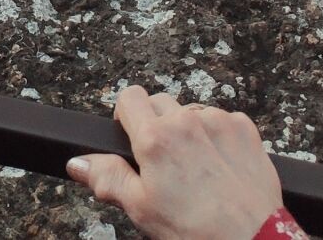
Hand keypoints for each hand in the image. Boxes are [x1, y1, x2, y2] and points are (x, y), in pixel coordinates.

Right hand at [67, 86, 283, 239]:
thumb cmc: (196, 231)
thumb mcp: (142, 210)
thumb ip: (108, 178)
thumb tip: (78, 162)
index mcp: (155, 138)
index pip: (129, 96)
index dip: (126, 115)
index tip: (132, 134)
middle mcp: (186, 120)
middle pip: (161, 102)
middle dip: (157, 125)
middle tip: (164, 163)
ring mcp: (218, 121)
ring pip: (192, 112)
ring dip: (189, 131)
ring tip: (197, 170)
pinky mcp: (244, 129)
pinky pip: (223, 120)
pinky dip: (219, 137)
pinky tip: (221, 167)